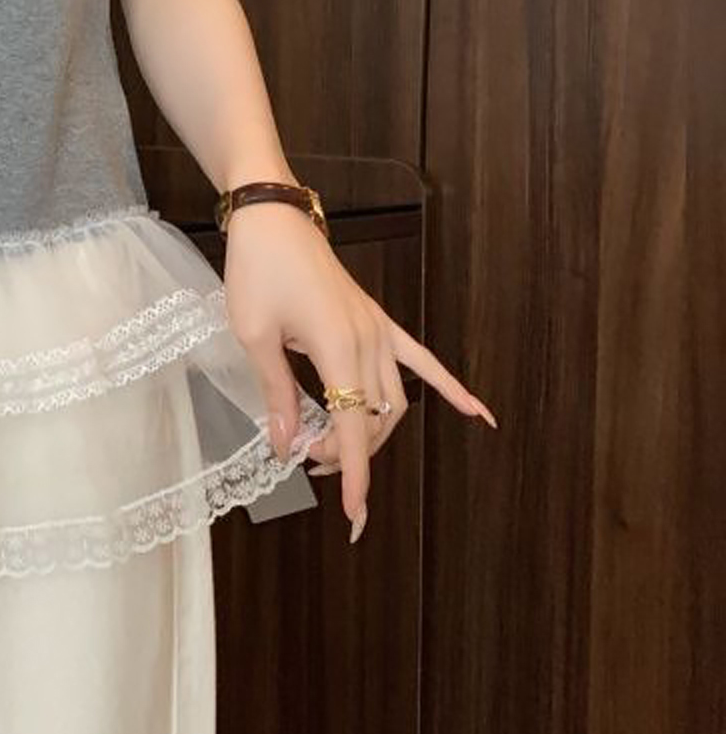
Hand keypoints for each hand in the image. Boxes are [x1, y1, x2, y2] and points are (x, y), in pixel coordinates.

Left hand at [220, 200, 496, 543]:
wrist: (272, 219)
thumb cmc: (258, 270)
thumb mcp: (254, 335)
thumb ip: (277, 393)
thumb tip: (286, 444)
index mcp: (338, 347)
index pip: (354, 427)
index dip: (353, 473)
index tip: (354, 514)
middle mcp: (369, 342)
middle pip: (374, 419)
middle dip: (348, 451)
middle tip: (307, 457)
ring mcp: (378, 330)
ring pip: (393, 401)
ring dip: (371, 431)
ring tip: (330, 445)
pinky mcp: (377, 320)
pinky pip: (422, 360)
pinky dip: (451, 388)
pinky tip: (480, 414)